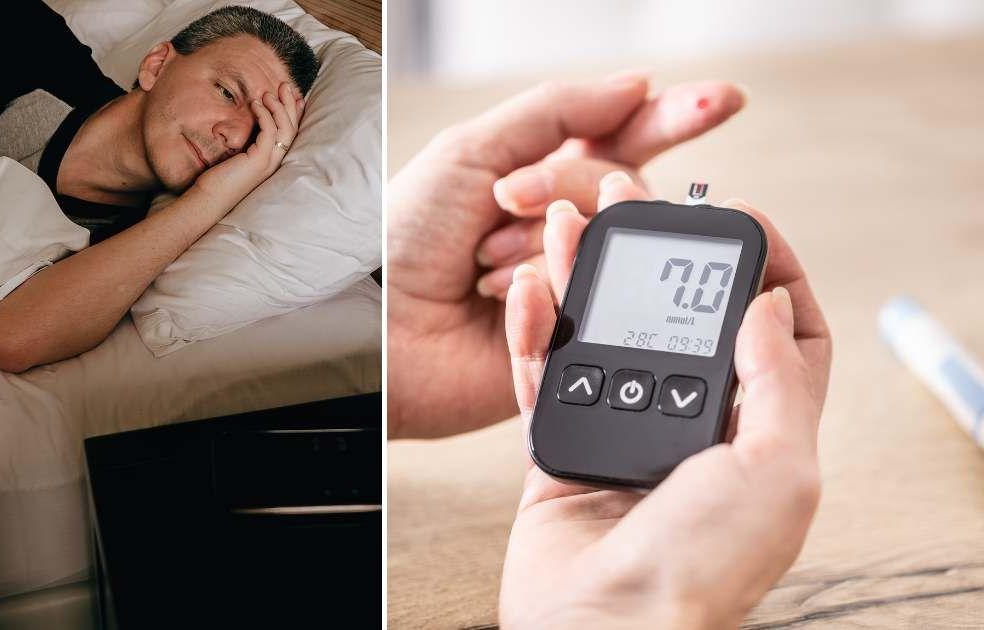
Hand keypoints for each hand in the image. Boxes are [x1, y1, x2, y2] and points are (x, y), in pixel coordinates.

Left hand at [192, 81, 304, 207]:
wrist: (210, 199)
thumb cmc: (220, 180)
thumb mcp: (238, 156)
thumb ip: (248, 143)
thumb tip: (250, 127)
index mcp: (273, 160)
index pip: (291, 134)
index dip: (295, 113)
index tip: (294, 96)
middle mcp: (276, 161)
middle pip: (293, 128)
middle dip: (290, 105)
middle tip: (284, 85)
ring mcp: (270, 162)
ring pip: (285, 129)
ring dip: (279, 107)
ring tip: (268, 93)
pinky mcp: (260, 161)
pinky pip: (269, 132)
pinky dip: (265, 115)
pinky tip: (256, 104)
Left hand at [388, 74, 745, 437]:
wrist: (381, 327)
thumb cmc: (407, 236)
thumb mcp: (473, 150)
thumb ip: (557, 113)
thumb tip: (638, 87)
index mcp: (547, 174)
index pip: (631, 136)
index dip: (679, 116)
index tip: (724, 99)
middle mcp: (569, 225)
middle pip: (624, 187)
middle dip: (562, 189)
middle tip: (507, 201)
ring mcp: (576, 279)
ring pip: (614, 243)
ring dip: (536, 245)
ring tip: (482, 266)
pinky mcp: (575, 334)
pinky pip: (596, 300)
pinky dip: (541, 291)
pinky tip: (499, 298)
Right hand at [498, 174, 832, 628]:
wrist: (602, 627)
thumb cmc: (699, 570)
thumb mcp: (774, 469)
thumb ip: (776, 379)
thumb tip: (770, 301)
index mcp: (760, 434)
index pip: (780, 333)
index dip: (766, 270)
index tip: (739, 218)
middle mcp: (693, 429)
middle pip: (679, 319)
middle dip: (658, 256)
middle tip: (635, 202)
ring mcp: (623, 433)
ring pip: (605, 334)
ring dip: (586, 278)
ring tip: (570, 224)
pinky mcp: (562, 447)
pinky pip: (545, 376)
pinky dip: (534, 332)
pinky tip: (530, 291)